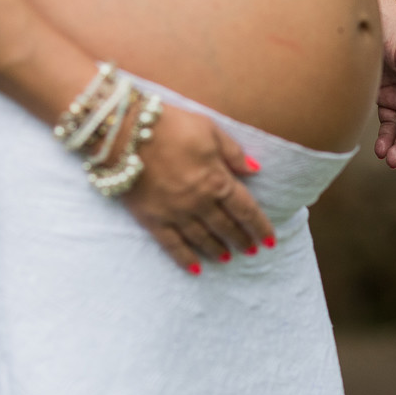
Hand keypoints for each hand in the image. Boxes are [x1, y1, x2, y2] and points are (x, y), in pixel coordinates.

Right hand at [121, 104, 274, 273]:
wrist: (126, 132)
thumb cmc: (172, 125)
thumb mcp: (211, 130)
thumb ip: (233, 153)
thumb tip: (255, 170)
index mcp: (217, 180)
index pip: (246, 210)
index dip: (260, 227)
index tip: (269, 240)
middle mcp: (200, 202)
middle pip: (226, 226)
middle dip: (240, 239)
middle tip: (251, 251)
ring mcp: (175, 213)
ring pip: (202, 238)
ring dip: (217, 249)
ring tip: (227, 258)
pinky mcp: (152, 219)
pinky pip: (172, 245)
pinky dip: (185, 259)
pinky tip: (196, 269)